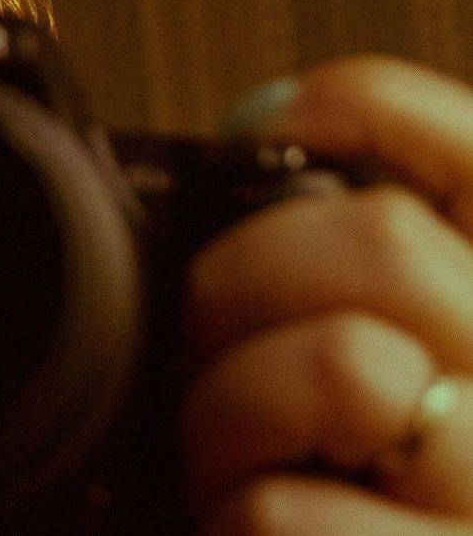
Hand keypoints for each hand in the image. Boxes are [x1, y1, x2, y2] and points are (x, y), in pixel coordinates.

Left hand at [181, 54, 472, 533]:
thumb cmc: (353, 499)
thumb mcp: (376, 381)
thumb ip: (357, 262)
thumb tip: (276, 116)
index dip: (372, 110)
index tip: (276, 121)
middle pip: (388, 244)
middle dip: (246, 284)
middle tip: (215, 349)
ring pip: (345, 370)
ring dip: (230, 417)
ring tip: (230, 468)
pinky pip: (286, 515)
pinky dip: (238, 523)